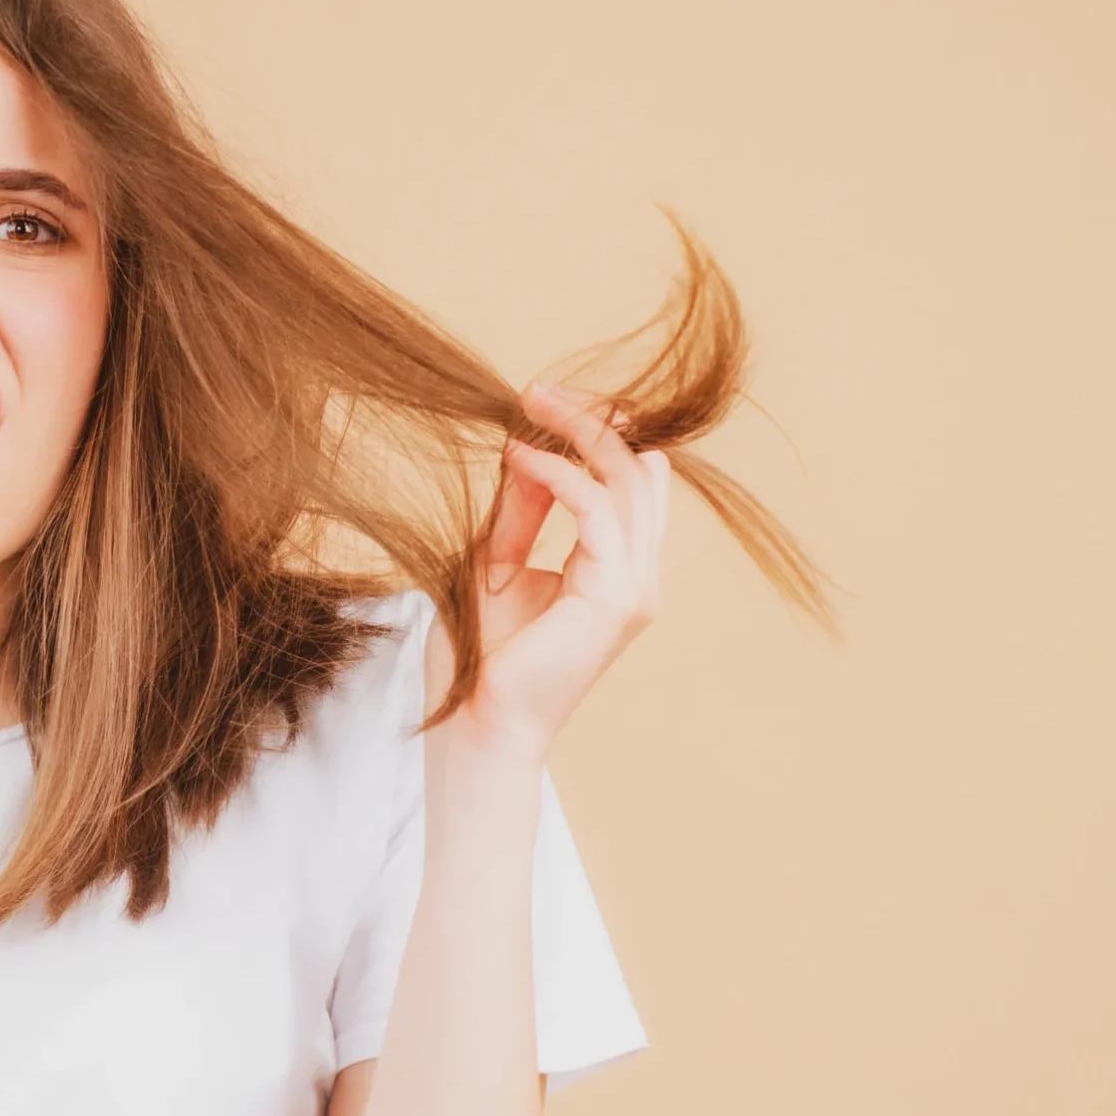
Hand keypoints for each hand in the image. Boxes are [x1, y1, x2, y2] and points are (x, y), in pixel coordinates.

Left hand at [425, 382, 671, 762]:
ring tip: (531, 405)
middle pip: (638, 472)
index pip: (628, 485)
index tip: (541, 403)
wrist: (478, 725)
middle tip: (538, 390)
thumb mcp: (494, 564)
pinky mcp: (616, 598)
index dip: (594, 436)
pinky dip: (561, 475)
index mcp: (616, 572)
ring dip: (579, 435)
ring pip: (628, 483)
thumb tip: (526, 454)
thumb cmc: (480, 659)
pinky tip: (522, 458)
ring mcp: (634, 589)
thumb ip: (520, 514)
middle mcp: (637, 577)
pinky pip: (600, 512)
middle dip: (593, 422)